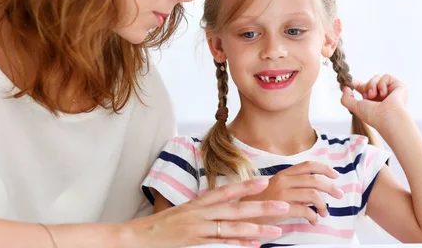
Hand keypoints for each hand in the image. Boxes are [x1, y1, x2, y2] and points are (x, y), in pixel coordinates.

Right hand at [124, 178, 289, 247]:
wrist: (138, 236)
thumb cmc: (161, 227)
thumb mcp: (184, 214)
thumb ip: (204, 212)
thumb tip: (223, 212)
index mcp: (198, 203)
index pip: (226, 190)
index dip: (246, 185)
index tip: (265, 180)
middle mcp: (200, 211)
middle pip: (236, 207)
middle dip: (262, 206)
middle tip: (283, 205)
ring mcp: (198, 226)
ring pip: (233, 225)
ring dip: (257, 227)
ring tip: (277, 230)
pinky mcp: (194, 240)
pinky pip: (221, 241)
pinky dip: (239, 242)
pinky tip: (255, 244)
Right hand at [241, 161, 343, 224]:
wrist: (242, 212)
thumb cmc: (261, 200)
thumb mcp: (276, 185)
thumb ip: (292, 183)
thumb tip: (314, 187)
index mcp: (283, 174)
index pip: (308, 165)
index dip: (324, 168)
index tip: (335, 175)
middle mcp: (284, 181)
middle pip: (314, 180)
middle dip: (331, 188)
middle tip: (339, 195)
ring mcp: (283, 194)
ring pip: (313, 195)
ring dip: (323, 205)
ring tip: (323, 212)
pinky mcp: (282, 209)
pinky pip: (305, 211)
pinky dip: (313, 217)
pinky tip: (313, 221)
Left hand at [341, 73, 409, 132]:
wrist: (388, 116)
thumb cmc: (373, 115)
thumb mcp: (355, 107)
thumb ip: (346, 98)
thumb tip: (345, 87)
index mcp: (373, 101)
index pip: (364, 88)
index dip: (357, 84)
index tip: (351, 82)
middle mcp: (382, 96)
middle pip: (369, 81)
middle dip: (365, 86)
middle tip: (368, 96)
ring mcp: (391, 91)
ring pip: (376, 77)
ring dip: (372, 85)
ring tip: (375, 96)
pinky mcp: (399, 86)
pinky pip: (386, 76)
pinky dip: (382, 84)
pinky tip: (384, 94)